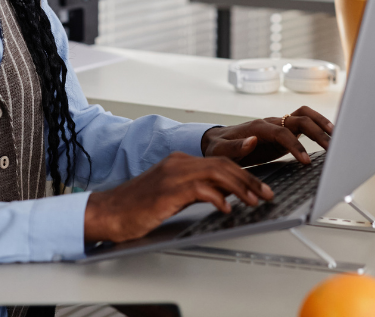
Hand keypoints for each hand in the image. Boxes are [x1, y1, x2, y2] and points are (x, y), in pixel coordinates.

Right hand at [83, 152, 273, 242]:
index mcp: (179, 162)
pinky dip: (218, 198)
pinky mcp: (168, 190)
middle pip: (223, 165)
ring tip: (255, 201)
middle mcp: (178, 163)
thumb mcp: (170, 195)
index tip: (260, 188)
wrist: (107, 212)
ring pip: (217, 173)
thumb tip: (222, 197)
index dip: (244, 174)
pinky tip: (227, 209)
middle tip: (267, 194)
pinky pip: (201, 189)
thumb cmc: (135, 208)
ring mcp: (173, 175)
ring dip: (241, 188)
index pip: (220, 162)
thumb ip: (194, 191)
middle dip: (250, 180)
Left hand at [200, 106, 333, 165]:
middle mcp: (271, 122)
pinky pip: (304, 124)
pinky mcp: (284, 132)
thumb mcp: (220, 151)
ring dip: (321, 123)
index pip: (282, 132)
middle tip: (331, 149)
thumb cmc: (219, 147)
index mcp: (258, 127)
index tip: (305, 160)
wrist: (218, 142)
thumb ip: (235, 147)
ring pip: (304, 116)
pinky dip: (317, 127)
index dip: (296, 145)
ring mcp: (279, 125)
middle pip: (299, 119)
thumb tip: (252, 140)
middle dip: (316, 133)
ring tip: (336, 136)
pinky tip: (328, 137)